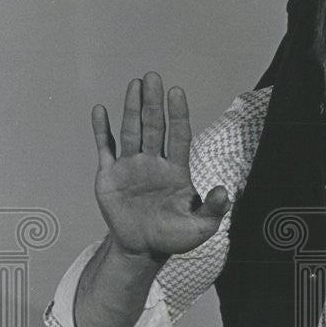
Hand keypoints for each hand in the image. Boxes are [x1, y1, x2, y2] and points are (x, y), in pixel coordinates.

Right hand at [91, 72, 229, 261]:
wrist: (142, 250)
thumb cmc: (174, 238)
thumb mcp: (200, 228)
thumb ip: (213, 210)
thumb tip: (225, 191)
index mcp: (177, 171)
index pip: (179, 136)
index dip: (178, 115)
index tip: (177, 92)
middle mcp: (154, 163)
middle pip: (154, 127)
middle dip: (154, 102)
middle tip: (153, 76)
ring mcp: (131, 167)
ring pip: (131, 131)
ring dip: (131, 108)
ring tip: (134, 84)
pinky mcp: (109, 176)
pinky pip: (105, 148)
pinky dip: (101, 130)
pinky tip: (101, 110)